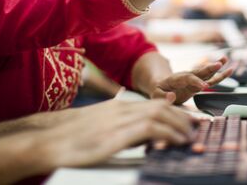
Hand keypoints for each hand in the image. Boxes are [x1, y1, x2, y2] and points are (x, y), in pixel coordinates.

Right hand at [39, 98, 193, 168]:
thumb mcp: (97, 124)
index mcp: (118, 107)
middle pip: (161, 107)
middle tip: (197, 127)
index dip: (174, 111)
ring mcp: (120, 120)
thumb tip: (126, 118)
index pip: (153, 104)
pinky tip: (177, 142)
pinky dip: (169, 133)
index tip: (188, 120)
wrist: (49, 141)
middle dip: (182, 116)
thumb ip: (114, 120)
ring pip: (161, 114)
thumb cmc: (70, 137)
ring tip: (191, 137)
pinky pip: (152, 129)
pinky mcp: (119, 133)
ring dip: (180, 125)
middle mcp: (122, 109)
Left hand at [150, 56, 233, 103]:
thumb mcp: (156, 94)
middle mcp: (187, 76)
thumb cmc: (159, 91)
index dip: (195, 81)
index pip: (187, 78)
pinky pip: (211, 80)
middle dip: (208, 68)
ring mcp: (194, 79)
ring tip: (225, 60)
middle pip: (199, 71)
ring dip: (216, 67)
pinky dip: (220, 76)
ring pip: (206, 73)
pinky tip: (229, 70)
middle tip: (218, 64)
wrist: (162, 86)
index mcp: (176, 78)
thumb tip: (172, 96)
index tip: (204, 86)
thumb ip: (162, 96)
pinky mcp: (199, 84)